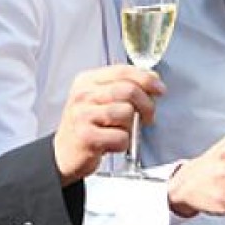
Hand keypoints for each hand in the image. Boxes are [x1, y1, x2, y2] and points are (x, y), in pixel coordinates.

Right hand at [53, 65, 164, 184]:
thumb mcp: (100, 99)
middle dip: (147, 105)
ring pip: (126, 113)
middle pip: (128, 90)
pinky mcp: (87, 137)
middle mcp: (83, 95)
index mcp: (87, 81)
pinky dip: (123, 144)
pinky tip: (112, 144)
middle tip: (147, 117)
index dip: (146, 79)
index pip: (122, 71)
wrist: (64, 154)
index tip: (160, 89)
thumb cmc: (87, 125)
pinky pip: (121, 137)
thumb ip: (123, 86)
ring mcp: (82, 115)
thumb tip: (152, 78)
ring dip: (131, 127)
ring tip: (120, 131)